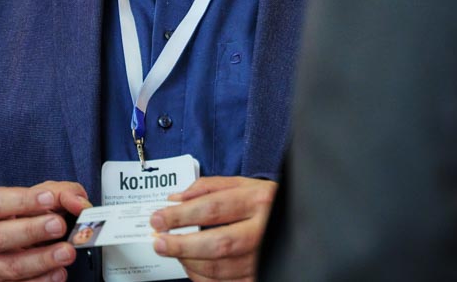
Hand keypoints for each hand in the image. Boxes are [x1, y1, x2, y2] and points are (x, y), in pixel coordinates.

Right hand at [0, 180, 91, 281]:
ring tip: (67, 251)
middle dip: (32, 231)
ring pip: (11, 266)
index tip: (49, 199)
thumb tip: (79, 205)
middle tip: (59, 226)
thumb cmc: (30, 212)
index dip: (23, 201)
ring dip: (42, 260)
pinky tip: (60, 272)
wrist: (23, 237)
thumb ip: (63, 194)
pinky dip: (43, 281)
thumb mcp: (46, 194)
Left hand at [150, 176, 276, 281]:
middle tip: (159, 241)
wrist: (298, 221)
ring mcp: (263, 257)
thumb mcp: (244, 184)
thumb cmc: (266, 202)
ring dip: (189, 261)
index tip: (159, 218)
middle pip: (217, 244)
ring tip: (173, 251)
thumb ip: (209, 187)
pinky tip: (191, 265)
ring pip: (219, 268)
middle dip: (181, 245)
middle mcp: (263, 230)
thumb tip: (176, 199)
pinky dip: (202, 277)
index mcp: (258, 201)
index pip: (213, 208)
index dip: (181, 216)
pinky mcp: (259, 276)